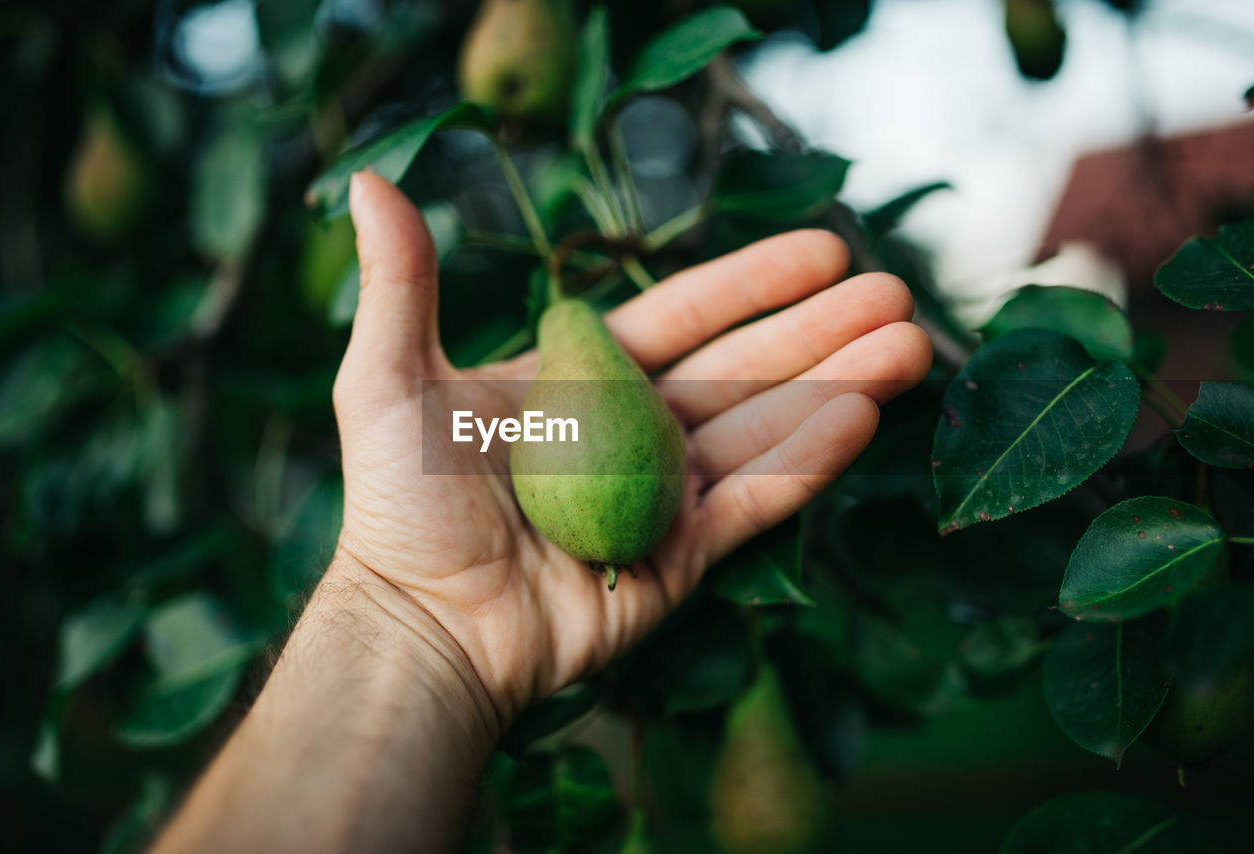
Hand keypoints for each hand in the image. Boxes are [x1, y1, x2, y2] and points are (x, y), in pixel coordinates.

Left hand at [331, 171, 931, 731]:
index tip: (822, 247)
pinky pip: (755, 503)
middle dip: (820, 329)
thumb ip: (401, 283)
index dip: (751, 283)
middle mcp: (629, 435)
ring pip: (764, 429)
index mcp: (578, 384)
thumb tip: (370, 179)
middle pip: (741, 369)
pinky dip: (808, 462)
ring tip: (909, 345)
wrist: (423, 629)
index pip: (681, 320)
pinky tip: (864, 417)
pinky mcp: (680, 561)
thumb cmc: (400, 506)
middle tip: (895, 291)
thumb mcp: (391, 380)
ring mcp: (661, 499)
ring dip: (837, 385)